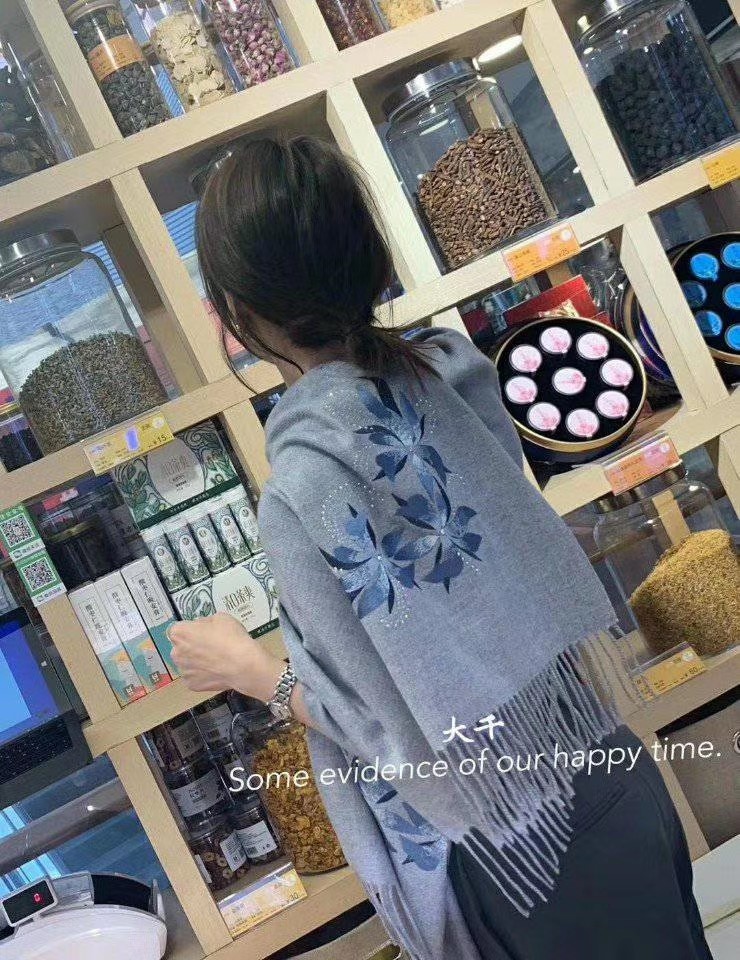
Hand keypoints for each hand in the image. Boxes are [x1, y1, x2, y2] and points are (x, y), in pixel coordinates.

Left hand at [168, 613, 282, 699]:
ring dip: (196, 661)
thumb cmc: (231, 638)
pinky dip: (202, 675)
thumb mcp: (220, 617)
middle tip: (210, 647)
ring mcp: (183, 671)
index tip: (203, 633)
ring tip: (215, 661)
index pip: (179, 629)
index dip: (192, 630)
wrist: (243, 665)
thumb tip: (202, 629)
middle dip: (191, 646)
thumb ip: (205, 622)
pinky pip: (195, 677)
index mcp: (179, 633)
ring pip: (187, 663)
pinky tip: (215, 671)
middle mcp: (176, 652)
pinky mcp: (191, 685)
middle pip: (181, 647)